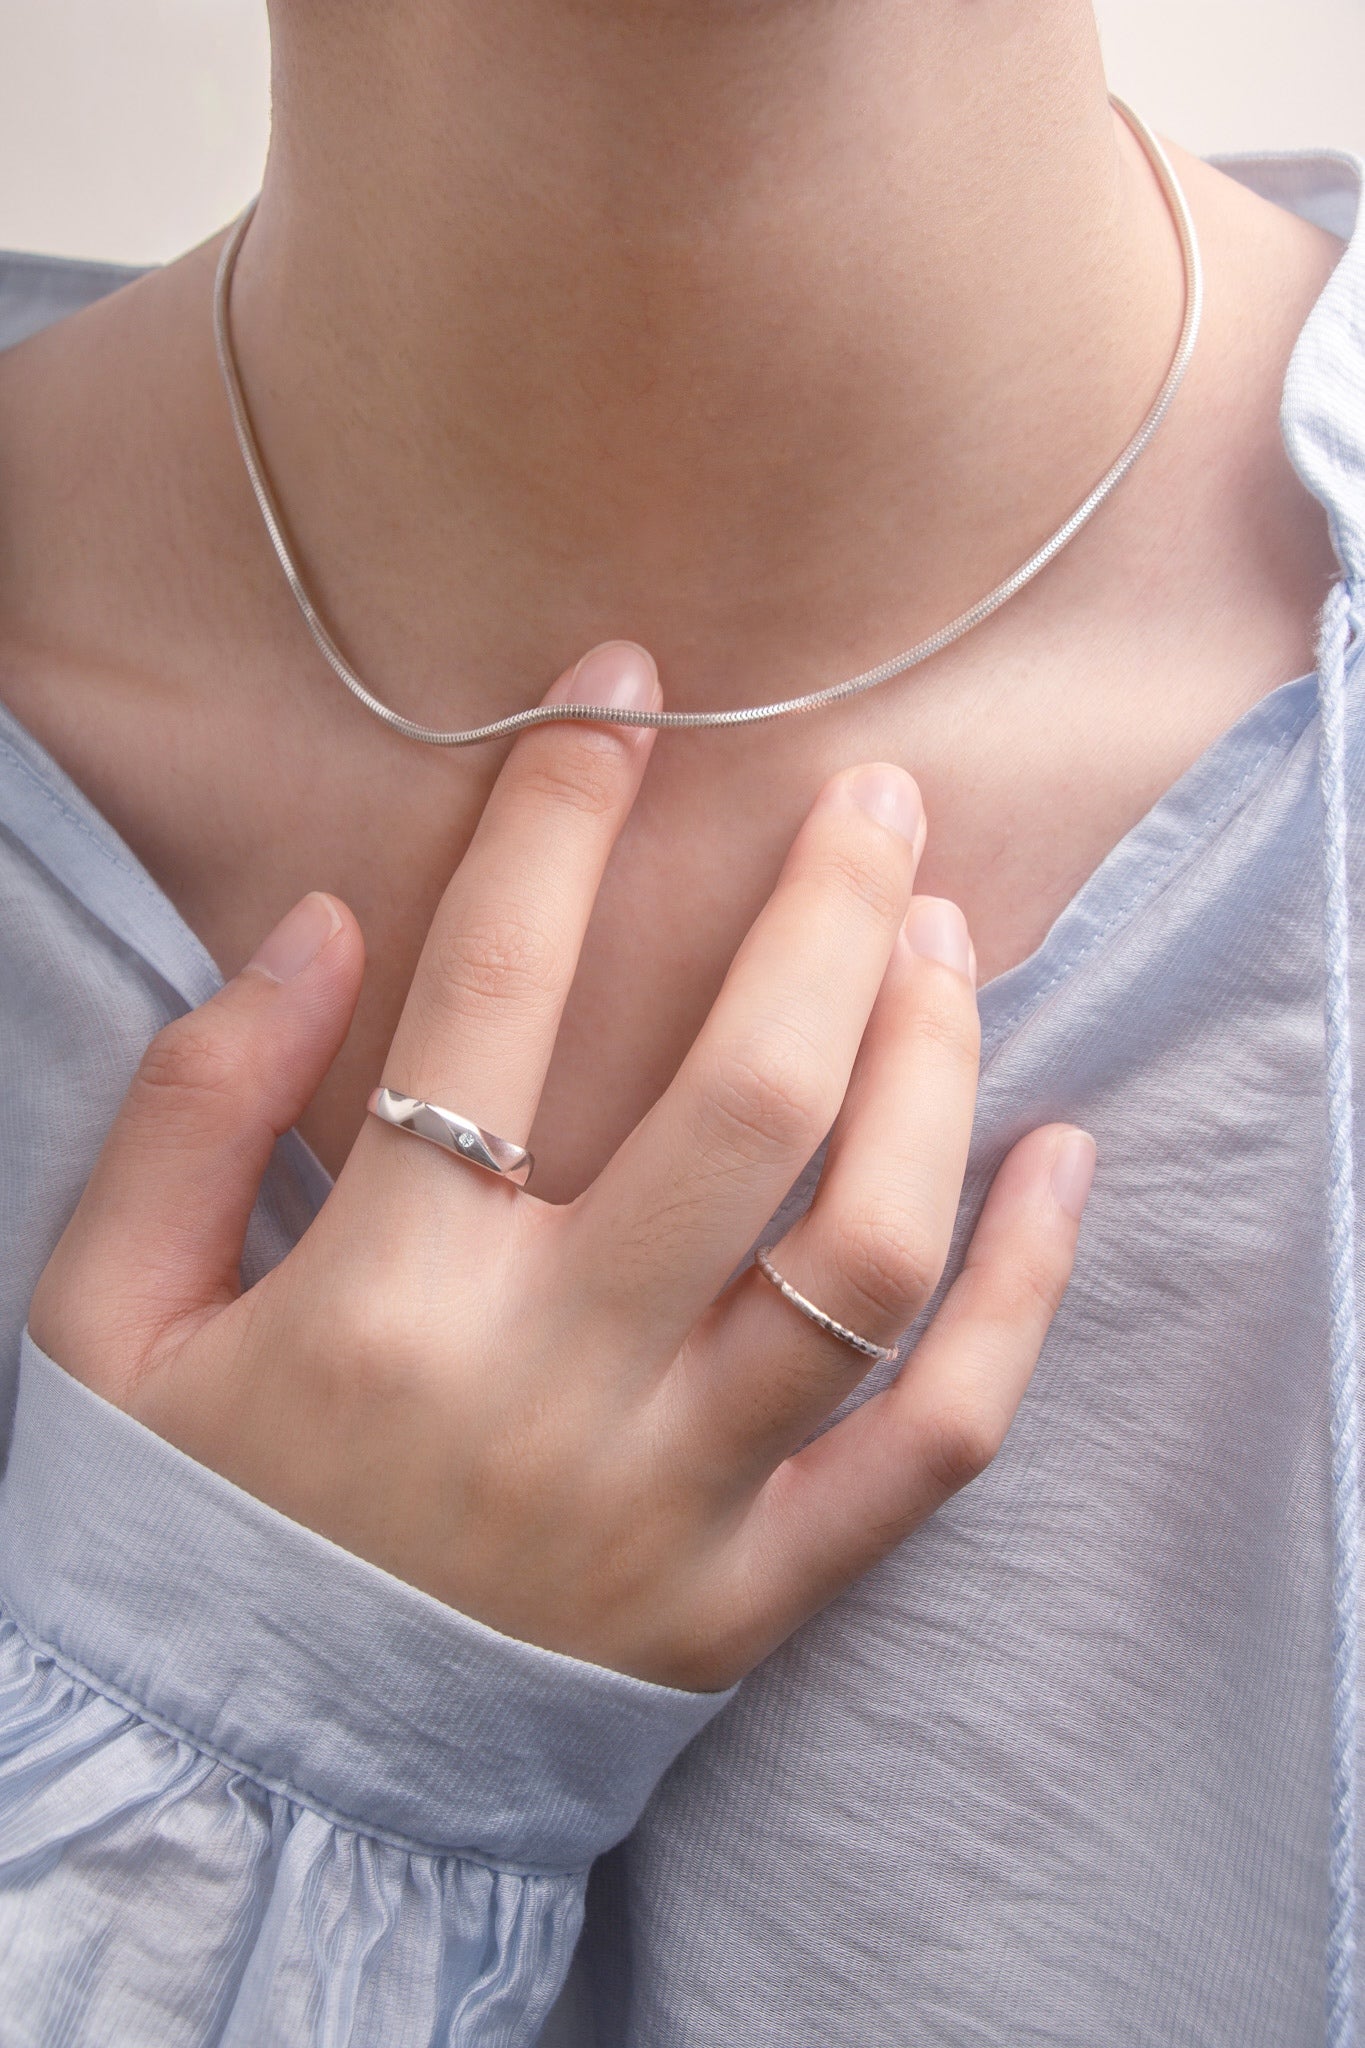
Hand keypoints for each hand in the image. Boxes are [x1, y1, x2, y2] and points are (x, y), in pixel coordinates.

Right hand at [28, 640, 1094, 1691]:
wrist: (256, 1788)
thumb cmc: (181, 1529)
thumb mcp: (105, 1320)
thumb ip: (192, 1108)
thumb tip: (331, 929)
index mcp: (378, 1300)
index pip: (493, 992)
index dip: (562, 809)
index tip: (619, 694)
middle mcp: (549, 1386)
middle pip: (741, 1101)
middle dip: (821, 911)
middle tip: (874, 795)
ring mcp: (671, 1498)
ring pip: (862, 1254)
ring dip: (929, 1068)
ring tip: (945, 941)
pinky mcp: (754, 1592)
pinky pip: (935, 1442)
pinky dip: (1024, 1298)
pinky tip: (1065, 1162)